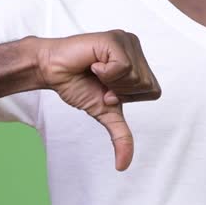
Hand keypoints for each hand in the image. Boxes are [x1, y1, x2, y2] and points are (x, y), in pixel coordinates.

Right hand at [33, 30, 161, 170]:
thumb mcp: (104, 113)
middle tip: (100, 81)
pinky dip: (106, 73)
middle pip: (147, 85)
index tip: (106, 90)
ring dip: (111, 82)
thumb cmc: (77, 84)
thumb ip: (120, 135)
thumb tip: (124, 166)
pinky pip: (123, 67)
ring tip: (96, 70)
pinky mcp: (114, 39)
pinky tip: (93, 63)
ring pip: (136, 77)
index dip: (129, 98)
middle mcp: (136, 49)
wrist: (51, 71)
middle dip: (120, 92)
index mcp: (139, 64)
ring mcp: (126, 41)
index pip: (154, 91)